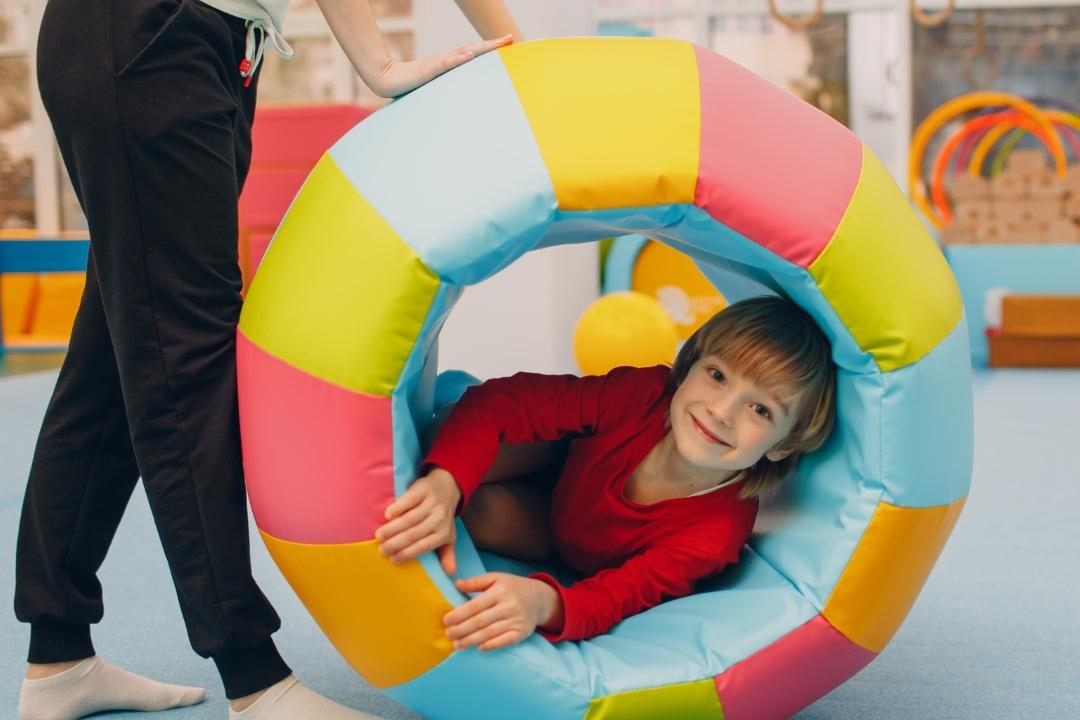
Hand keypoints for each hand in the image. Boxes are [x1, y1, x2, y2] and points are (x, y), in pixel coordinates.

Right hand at [370, 34, 512, 96]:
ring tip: (497, 45)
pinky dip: (457, 59)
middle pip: (473, 49)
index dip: (491, 47)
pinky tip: (468, 55)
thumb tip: (463, 91)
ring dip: (480, 49)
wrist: (387, 80)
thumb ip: (448, 84)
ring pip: (463, 53)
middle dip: (492, 45)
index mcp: (449, 62)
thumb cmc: (410, 83)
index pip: (474, 52)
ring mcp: (437, 63)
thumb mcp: (435, 84)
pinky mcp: (427, 70)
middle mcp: (446, 59)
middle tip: (510, 38)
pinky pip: (445, 63)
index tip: (508, 42)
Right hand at [376, 467, 461, 574]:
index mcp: (444, 533)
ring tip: (379, 535)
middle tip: (382, 549)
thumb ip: (447, 554)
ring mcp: (431, 503)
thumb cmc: (443, 517)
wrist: (447, 487)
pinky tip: (387, 516)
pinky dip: (397, 509)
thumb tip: (451, 573)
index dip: (406, 554)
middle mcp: (439, 519)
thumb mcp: (448, 535)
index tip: (392, 559)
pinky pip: (408, 501)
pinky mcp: (423, 489)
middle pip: (413, 534)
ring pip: (409, 519)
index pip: (423, 546)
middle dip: (395, 544)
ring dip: (392, 528)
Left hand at [444, 573, 560, 651]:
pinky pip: (504, 641)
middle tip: (448, 634)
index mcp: (500, 591)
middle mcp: (509, 606)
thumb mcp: (496, 578)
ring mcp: (516, 620)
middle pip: (480, 621)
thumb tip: (456, 584)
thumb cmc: (513, 587)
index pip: (475, 605)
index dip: (459, 614)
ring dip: (471, 640)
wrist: (540, 598)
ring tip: (457, 645)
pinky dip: (491, 646)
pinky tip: (479, 648)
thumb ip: (476, 581)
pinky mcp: (522, 632)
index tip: (446, 620)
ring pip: (489, 633)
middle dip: (461, 630)